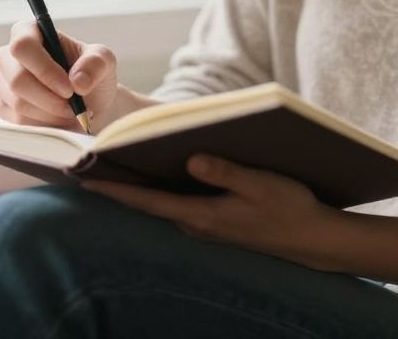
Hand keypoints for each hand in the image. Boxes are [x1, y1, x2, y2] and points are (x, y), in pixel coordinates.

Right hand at [0, 22, 118, 131]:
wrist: (89, 104)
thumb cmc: (93, 75)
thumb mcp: (104, 61)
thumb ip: (96, 63)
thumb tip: (77, 81)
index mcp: (30, 32)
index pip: (23, 45)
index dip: (44, 69)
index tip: (69, 88)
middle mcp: (9, 56)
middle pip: (17, 78)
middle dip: (50, 98)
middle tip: (74, 106)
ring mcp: (3, 82)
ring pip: (18, 103)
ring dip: (50, 113)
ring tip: (71, 111)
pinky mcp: (3, 107)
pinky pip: (18, 122)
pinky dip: (44, 124)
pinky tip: (59, 119)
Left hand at [82, 155, 343, 269]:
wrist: (312, 238)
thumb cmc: (289, 208)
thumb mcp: (261, 184)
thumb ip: (226, 172)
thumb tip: (192, 159)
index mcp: (203, 215)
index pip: (148, 202)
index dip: (116, 189)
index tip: (85, 177)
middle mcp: (198, 223)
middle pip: (148, 202)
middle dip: (119, 183)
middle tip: (88, 162)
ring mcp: (207, 224)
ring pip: (163, 203)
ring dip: (139, 185)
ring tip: (113, 159)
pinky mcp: (216, 220)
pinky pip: (179, 203)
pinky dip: (161, 189)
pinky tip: (159, 169)